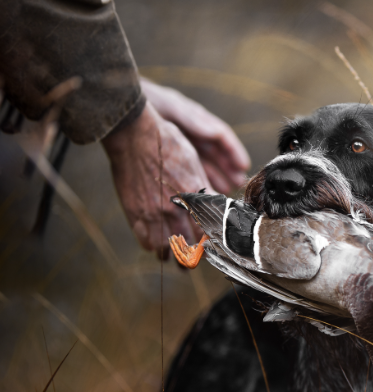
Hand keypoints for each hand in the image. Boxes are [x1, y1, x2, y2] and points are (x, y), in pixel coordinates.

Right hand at [103, 101, 212, 255]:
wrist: (135, 135)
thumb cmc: (167, 144)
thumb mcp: (194, 164)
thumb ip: (205, 188)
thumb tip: (217, 204)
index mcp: (195, 195)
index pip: (210, 230)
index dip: (213, 241)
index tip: (213, 245)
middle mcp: (177, 207)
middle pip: (192, 246)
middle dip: (196, 254)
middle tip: (196, 256)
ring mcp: (155, 213)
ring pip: (169, 250)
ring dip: (175, 255)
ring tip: (178, 255)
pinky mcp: (136, 214)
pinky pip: (147, 243)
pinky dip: (154, 247)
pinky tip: (158, 243)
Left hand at [140, 77, 249, 193]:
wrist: (121, 105)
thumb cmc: (148, 102)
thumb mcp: (172, 108)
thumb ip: (194, 120)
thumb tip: (217, 132)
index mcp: (196, 119)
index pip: (221, 136)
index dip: (233, 151)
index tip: (243, 165)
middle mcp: (192, 132)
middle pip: (215, 153)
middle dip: (228, 168)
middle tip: (238, 183)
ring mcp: (181, 144)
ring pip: (202, 163)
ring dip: (214, 177)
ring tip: (224, 192)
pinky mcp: (170, 155)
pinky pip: (186, 170)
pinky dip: (195, 180)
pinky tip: (201, 192)